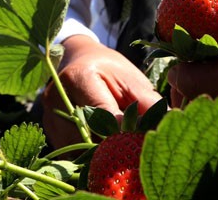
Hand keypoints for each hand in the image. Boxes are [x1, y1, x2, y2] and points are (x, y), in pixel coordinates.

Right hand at [42, 35, 161, 148]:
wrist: (77, 60)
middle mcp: (56, 98)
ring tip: (121, 157)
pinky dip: (89, 157)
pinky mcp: (48, 132)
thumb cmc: (108, 68)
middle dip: (113, 149)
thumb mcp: (131, 78)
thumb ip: (148, 101)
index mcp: (79, 78)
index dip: (124, 132)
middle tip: (135, 156)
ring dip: (100, 157)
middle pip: (88, 136)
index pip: (102, 114)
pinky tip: (105, 156)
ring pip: (77, 149)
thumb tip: (169, 123)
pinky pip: (70, 154)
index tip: (142, 144)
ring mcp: (48, 117)